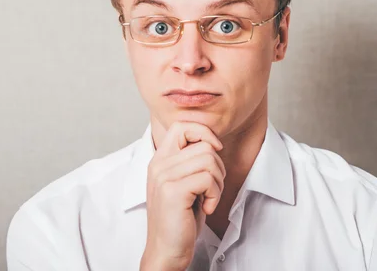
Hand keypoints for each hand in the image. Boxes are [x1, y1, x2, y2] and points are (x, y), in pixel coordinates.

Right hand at [140, 122, 225, 270]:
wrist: (166, 251)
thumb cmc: (180, 219)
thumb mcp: (183, 183)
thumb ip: (190, 162)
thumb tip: (212, 142)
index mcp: (160, 159)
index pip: (181, 126)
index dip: (204, 133)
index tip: (214, 151)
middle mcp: (159, 164)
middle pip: (204, 145)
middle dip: (218, 167)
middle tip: (211, 189)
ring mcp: (164, 176)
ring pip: (209, 160)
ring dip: (218, 181)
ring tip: (208, 198)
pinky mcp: (173, 191)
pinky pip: (208, 178)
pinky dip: (215, 194)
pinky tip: (206, 207)